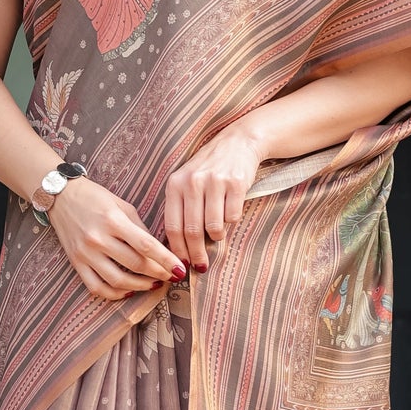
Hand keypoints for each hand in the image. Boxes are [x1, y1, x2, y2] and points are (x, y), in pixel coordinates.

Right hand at [48, 175, 187, 301]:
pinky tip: (128, 291)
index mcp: (113, 220)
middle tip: (171, 277)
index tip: (180, 270)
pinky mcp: (76, 263)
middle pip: (135, 265)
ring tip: (153, 284)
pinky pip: (96, 287)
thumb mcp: (122, 206)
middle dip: (158, 274)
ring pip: (117, 281)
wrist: (61, 197)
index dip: (166, 260)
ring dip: (140, 286)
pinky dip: (114, 294)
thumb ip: (140, 229)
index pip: (146, 246)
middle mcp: (98, 238)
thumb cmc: (95, 198)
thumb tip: (160, 252)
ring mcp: (85, 253)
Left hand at [163, 123, 265, 269]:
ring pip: (213, 227)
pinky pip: (232, 216)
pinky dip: (232, 221)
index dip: (177, 250)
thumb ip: (180, 209)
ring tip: (218, 233)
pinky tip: (230, 211)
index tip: (181, 264)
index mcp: (175, 184)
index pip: (172, 226)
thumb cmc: (209, 169)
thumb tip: (178, 248)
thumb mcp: (187, 182)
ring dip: (217, 236)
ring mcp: (214, 182)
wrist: (238, 143)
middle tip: (201, 266)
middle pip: (192, 231)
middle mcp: (192, 182)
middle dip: (197, 254)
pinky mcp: (236, 183)